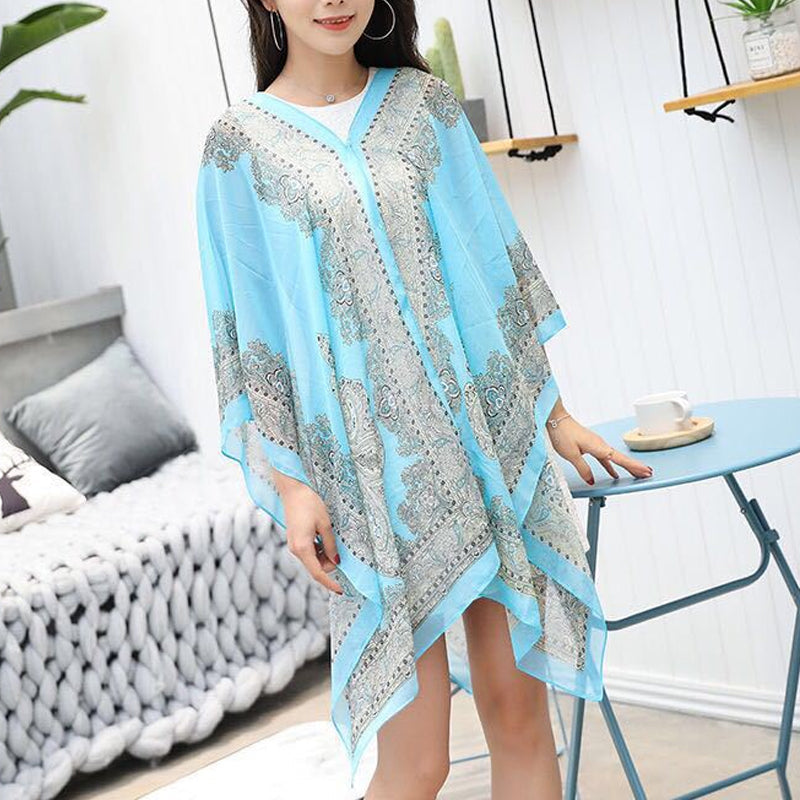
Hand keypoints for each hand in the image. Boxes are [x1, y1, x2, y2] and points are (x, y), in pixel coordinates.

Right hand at [273, 470, 343, 594]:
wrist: (293, 489)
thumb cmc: (309, 503)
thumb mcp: (325, 524)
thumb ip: (331, 545)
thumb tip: (336, 561)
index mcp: (302, 548)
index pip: (317, 573)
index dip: (330, 583)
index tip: (342, 590)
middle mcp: (295, 549)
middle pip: (315, 567)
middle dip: (330, 565)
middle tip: (342, 552)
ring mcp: (294, 544)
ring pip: (312, 559)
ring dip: (325, 556)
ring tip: (333, 539)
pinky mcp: (295, 538)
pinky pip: (309, 551)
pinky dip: (319, 550)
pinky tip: (325, 536)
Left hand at [546, 410, 653, 485]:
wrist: (556, 419)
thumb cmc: (563, 434)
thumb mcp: (571, 455)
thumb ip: (583, 469)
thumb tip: (591, 480)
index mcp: (599, 447)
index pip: (620, 460)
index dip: (633, 467)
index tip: (645, 471)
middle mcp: (601, 445)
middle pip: (621, 458)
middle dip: (635, 467)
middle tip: (648, 474)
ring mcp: (596, 444)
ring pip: (615, 458)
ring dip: (626, 466)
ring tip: (636, 474)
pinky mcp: (591, 445)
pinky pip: (605, 457)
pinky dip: (611, 465)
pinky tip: (613, 473)